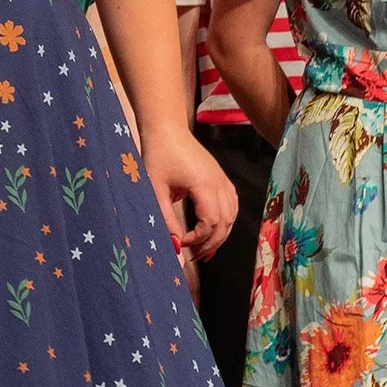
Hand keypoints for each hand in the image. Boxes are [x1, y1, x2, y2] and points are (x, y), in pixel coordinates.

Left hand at [141, 125, 235, 263]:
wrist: (167, 131)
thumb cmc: (158, 155)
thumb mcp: (155, 189)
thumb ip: (165, 218)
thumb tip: (173, 245)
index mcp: (204, 185)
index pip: (210, 222)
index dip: (198, 238)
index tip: (181, 243)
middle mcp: (219, 183)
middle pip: (225, 222)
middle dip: (210, 243)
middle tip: (193, 256)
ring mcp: (223, 181)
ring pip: (232, 216)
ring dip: (219, 234)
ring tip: (202, 248)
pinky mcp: (222, 179)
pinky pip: (232, 206)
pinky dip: (225, 221)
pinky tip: (213, 230)